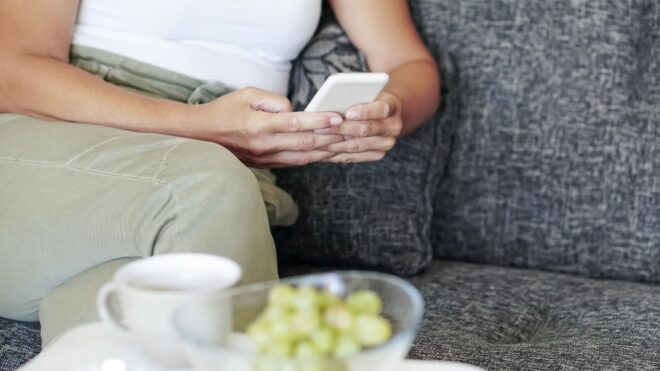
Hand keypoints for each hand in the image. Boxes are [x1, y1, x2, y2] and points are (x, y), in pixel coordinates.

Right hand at [190, 87, 344, 167]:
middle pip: (306, 143)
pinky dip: (318, 156)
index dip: (318, 121)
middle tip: (355, 132)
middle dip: (333, 138)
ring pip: (306, 156)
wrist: (202, 136)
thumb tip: (296, 111)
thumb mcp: (246, 95)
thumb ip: (274, 101)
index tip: (337, 117)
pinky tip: (334, 152)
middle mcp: (265, 146)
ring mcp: (268, 158)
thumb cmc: (225, 110)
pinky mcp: (270, 164)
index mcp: (259, 127)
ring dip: (330, 150)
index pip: (294, 124)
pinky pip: (299, 161)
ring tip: (351, 145)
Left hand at [315, 92, 402, 162]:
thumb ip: (355, 95)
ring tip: (317, 142)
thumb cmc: (371, 99)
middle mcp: (393, 126)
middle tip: (320, 128)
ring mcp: (386, 143)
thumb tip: (330, 102)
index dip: (364, 112)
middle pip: (365, 130)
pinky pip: (355, 157)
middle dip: (341, 129)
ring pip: (357, 146)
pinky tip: (323, 151)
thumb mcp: (368, 91)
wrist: (389, 115)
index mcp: (392, 106)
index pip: (381, 109)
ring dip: (335, 145)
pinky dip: (337, 154)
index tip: (348, 113)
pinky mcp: (378, 154)